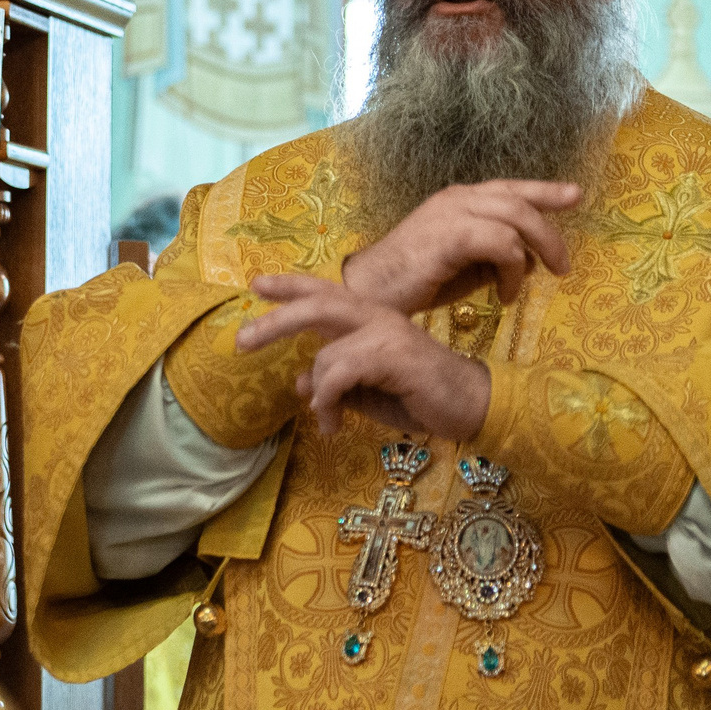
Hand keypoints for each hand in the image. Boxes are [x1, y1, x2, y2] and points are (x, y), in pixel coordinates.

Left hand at [240, 274, 491, 439]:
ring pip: (326, 354)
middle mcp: (376, 315)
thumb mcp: (366, 394)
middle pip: (316, 303)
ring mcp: (386, 331)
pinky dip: (328, 402)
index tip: (255, 283)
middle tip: (239, 341)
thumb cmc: (419, 397)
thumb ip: (335, 384)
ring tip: (327, 423)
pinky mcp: (393, 353)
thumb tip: (300, 382)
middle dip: (274, 321)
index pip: (323, 292)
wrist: (471, 405)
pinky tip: (334, 426)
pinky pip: (340, 374)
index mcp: (369, 317)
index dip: (289, 285)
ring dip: (318, 397)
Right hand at [339, 179, 579, 314]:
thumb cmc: (413, 283)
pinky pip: (502, 245)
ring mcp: (453, 213)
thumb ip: (496, 258)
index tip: (576, 195)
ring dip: (533, 255)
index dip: (545, 190)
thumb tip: (532, 262)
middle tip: (563, 266)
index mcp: (459, 200)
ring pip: (516, 219)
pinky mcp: (451, 235)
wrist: (369, 294)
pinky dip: (512, 271)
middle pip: (520, 201)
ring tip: (525, 288)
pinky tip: (504, 296)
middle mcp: (457, 198)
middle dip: (550, 232)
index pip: (510, 187)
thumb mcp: (465, 268)